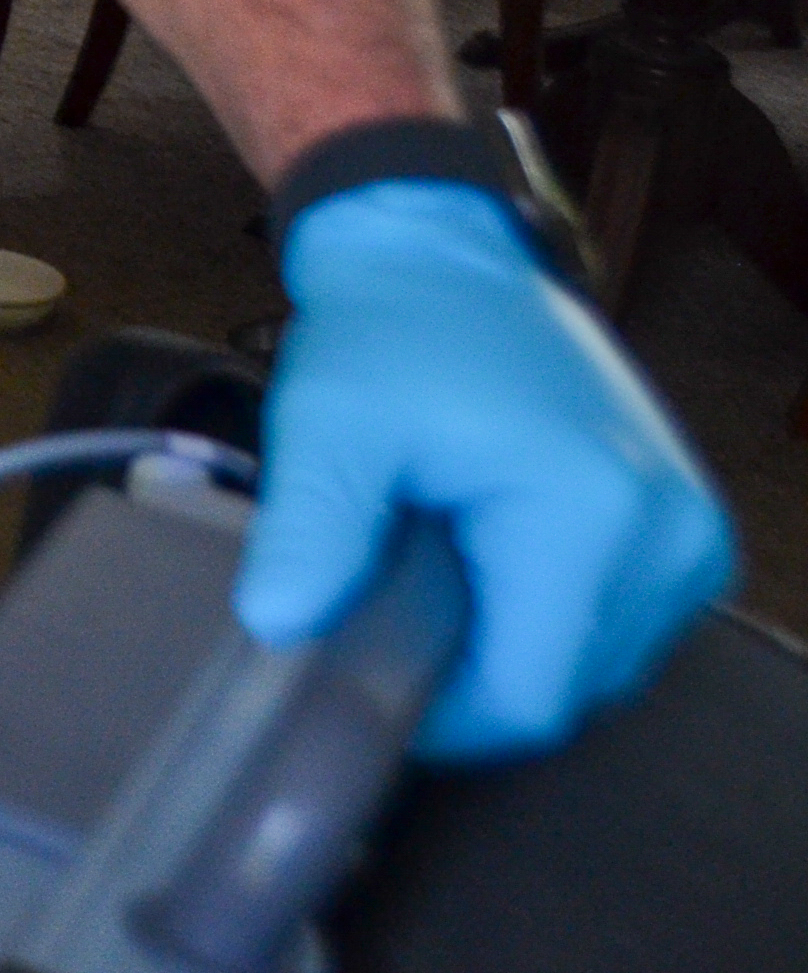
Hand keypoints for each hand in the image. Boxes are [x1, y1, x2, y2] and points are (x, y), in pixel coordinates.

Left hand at [238, 178, 733, 757]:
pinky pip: (620, 625)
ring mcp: (691, 534)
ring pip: (596, 666)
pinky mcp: (688, 531)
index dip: (443, 717)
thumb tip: (279, 623)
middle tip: (392, 613)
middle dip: (472, 673)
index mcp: (591, 514)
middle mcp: (668, 534)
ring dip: (513, 644)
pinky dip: (550, 616)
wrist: (447, 254)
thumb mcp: (328, 424)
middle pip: (565, 688)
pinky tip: (489, 561)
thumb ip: (311, 530)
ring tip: (440, 569)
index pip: (528, 698)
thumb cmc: (389, 332)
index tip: (367, 688)